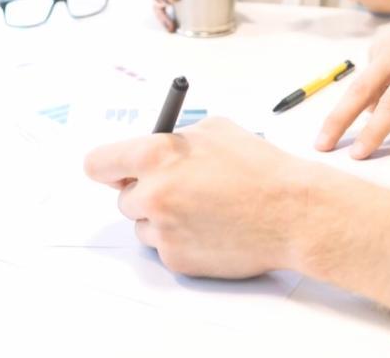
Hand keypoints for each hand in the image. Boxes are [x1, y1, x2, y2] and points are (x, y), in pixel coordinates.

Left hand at [84, 117, 319, 277]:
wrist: (291, 213)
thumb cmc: (259, 168)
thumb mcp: (213, 130)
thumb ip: (173, 138)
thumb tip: (151, 146)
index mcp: (155, 156)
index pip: (98, 163)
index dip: (107, 166)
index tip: (114, 169)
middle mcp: (152, 195)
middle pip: (123, 197)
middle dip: (146, 192)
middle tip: (178, 187)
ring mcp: (163, 232)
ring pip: (143, 225)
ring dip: (161, 218)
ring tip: (202, 208)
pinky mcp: (177, 260)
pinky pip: (164, 247)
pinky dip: (180, 239)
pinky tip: (210, 227)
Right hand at [317, 1, 389, 158]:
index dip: (376, 129)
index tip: (358, 152)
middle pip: (360, 91)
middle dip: (339, 120)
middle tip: (321, 146)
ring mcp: (383, 46)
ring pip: (368, 91)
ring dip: (384, 110)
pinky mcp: (375, 45)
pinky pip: (371, 82)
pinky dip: (384, 96)